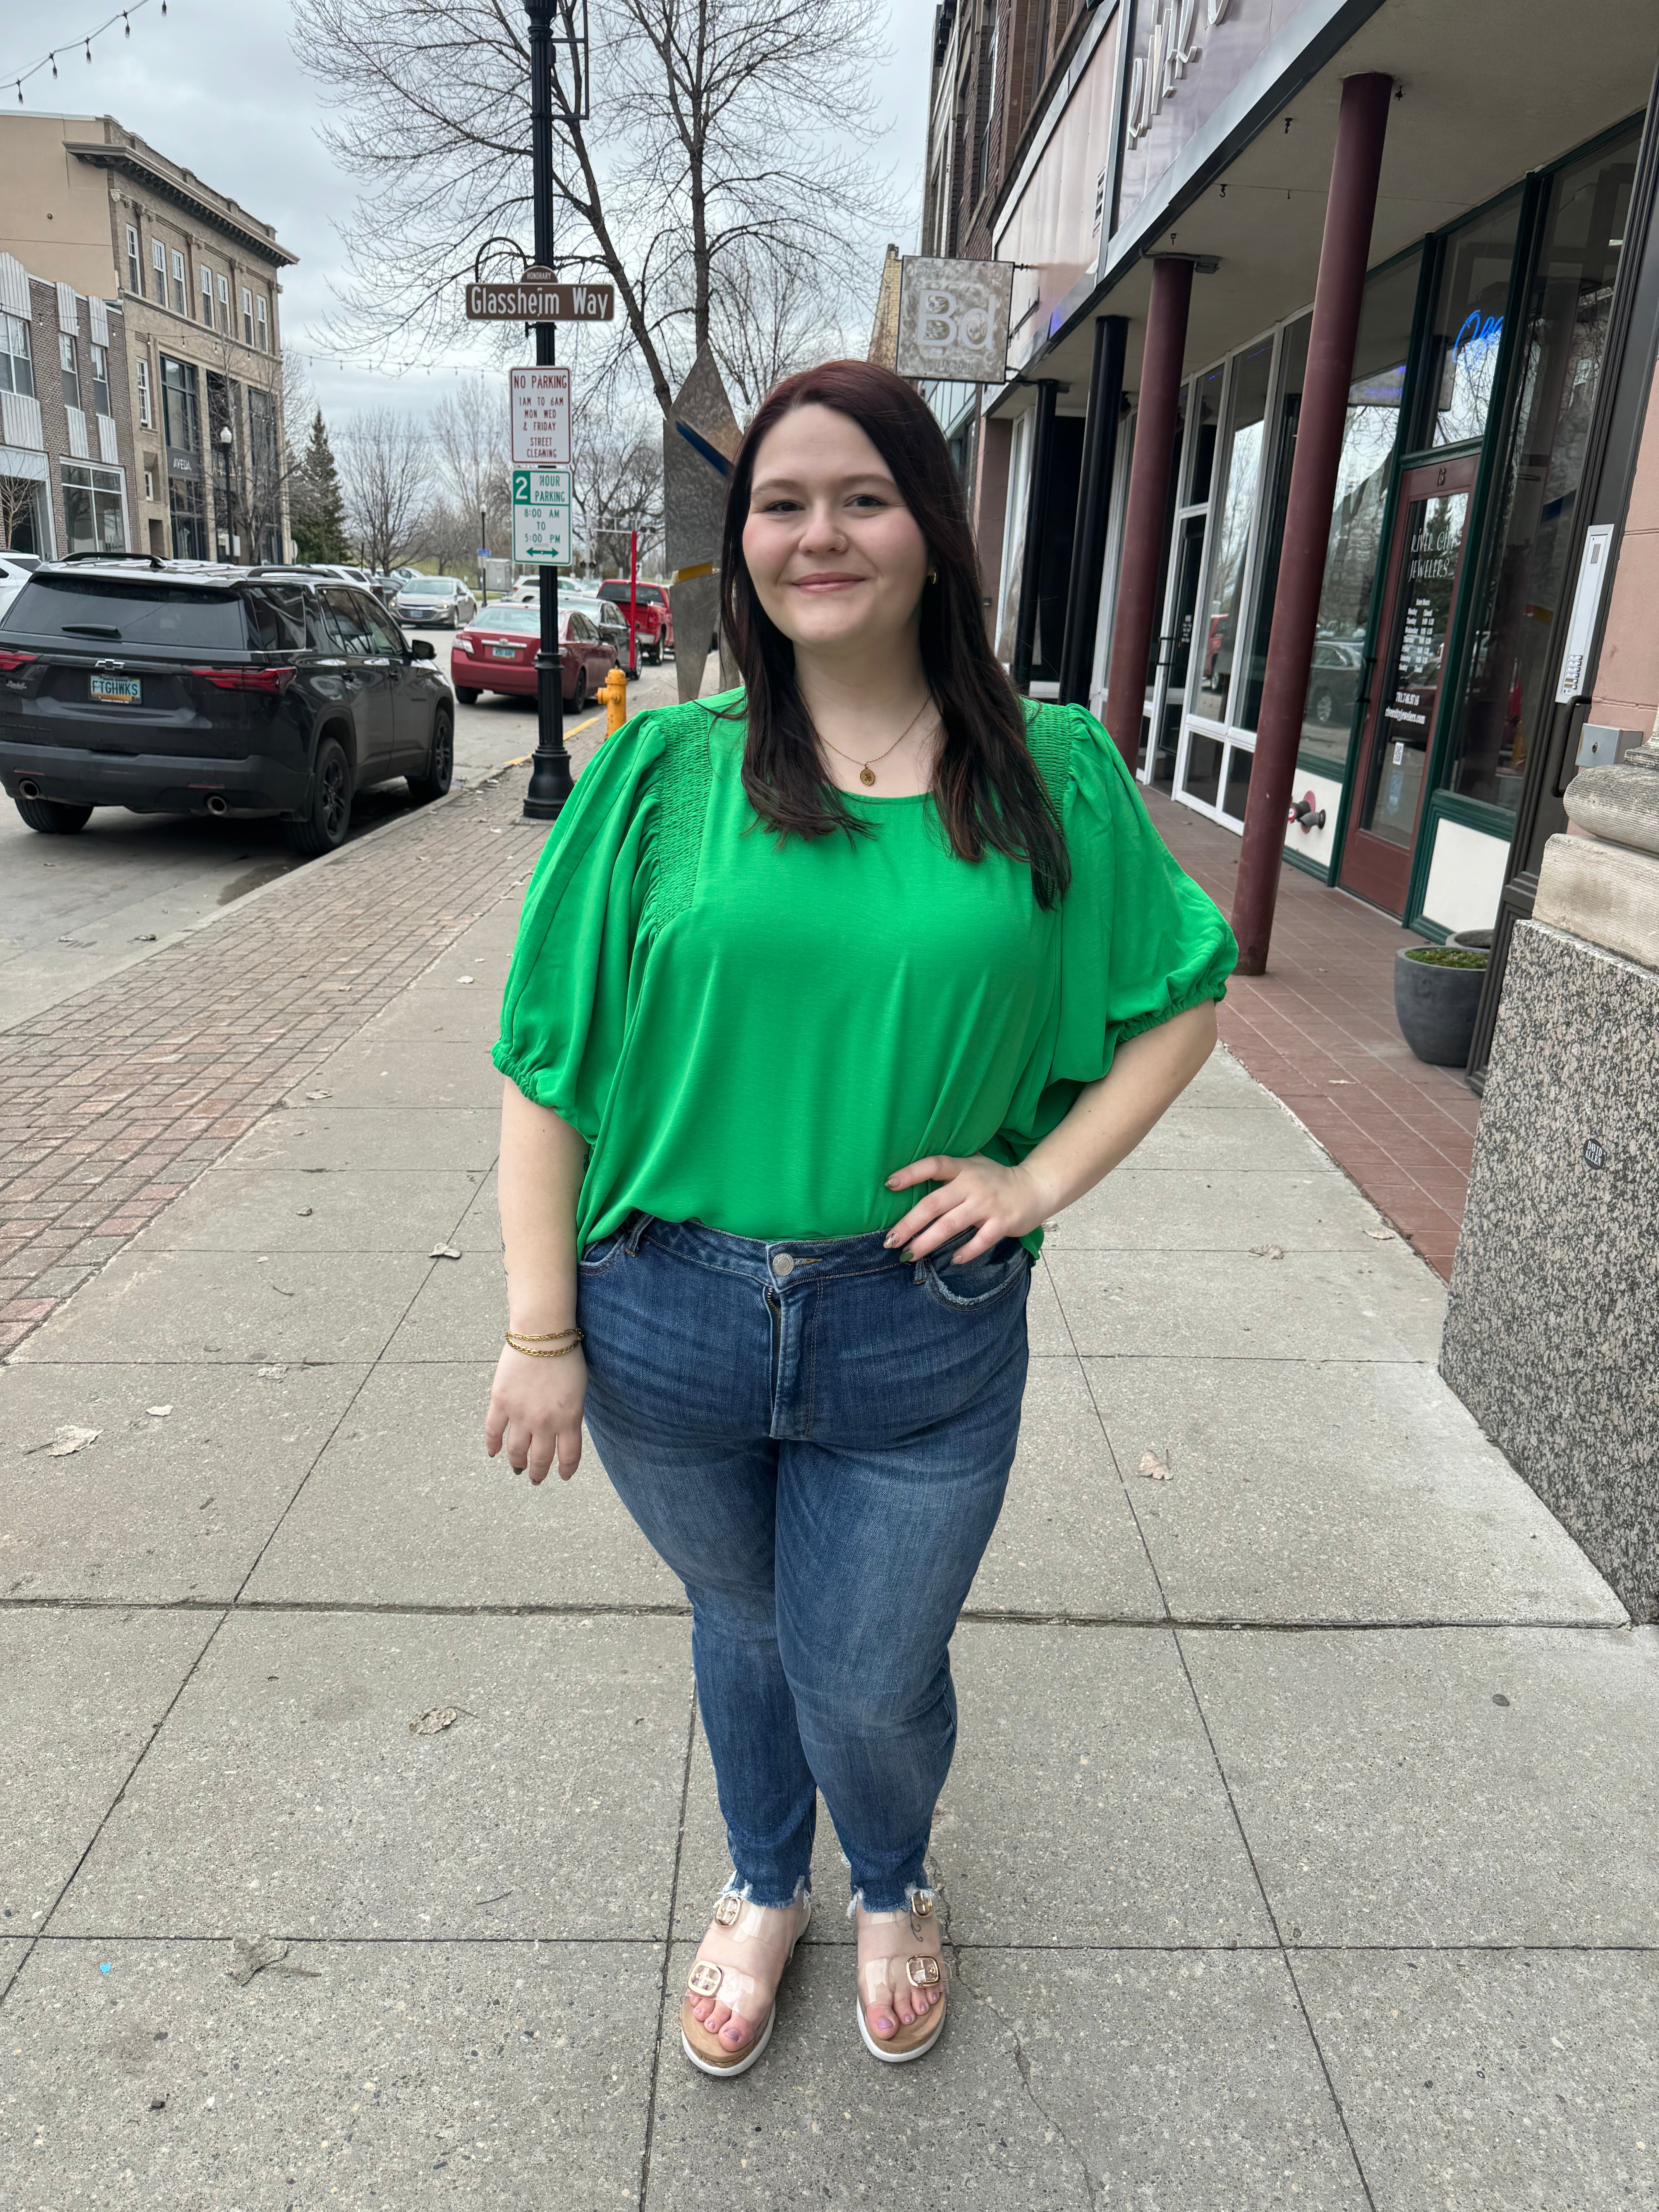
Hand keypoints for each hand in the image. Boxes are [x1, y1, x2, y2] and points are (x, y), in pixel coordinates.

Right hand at [484, 1343, 586, 1484]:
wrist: (543, 1333)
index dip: (566, 1470)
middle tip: (536, 1478)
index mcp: (569, 1419)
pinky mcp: (501, 1402)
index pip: (569, 1456)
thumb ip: (570, 1413)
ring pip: (516, 1450)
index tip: (563, 1476)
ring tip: (518, 1468)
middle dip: (539, 1472)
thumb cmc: (566, 1355)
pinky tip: (493, 1452)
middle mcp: (545, 1422)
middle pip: (541, 1458)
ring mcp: (520, 1414)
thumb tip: (562, 1430)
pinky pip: (493, 1430)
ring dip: (517, 1463)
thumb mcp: (579, 1390)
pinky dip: (492, 1444)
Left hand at [883, 1153, 1047, 1264]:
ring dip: (927, 1242)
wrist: (1035, 1187)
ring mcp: (987, 1204)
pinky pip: (980, 1240)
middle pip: (933, 1204)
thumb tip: (909, 1183)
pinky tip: (952, 1260)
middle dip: (909, 1224)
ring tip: (909, 1255)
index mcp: (963, 1168)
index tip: (889, 1185)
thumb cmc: (996, 1180)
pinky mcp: (1002, 1222)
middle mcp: (972, 1184)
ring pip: (950, 1225)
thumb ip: (949, 1172)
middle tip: (891, 1241)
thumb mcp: (973, 1166)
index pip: (933, 1165)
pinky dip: (965, 1252)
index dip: (911, 1173)